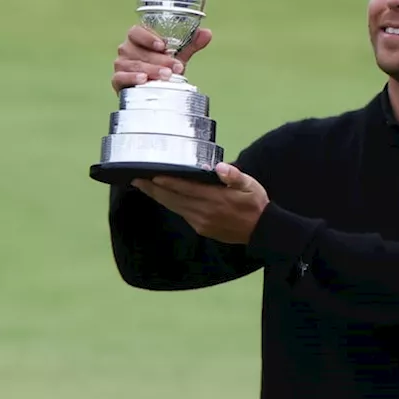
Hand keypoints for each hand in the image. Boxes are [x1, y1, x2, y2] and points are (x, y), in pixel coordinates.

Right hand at [112, 25, 213, 92]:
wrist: (153, 91)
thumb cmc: (162, 67)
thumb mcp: (177, 55)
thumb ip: (191, 44)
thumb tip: (207, 33)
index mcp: (137, 38)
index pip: (136, 32)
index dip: (148, 37)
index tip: (164, 45)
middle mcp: (126, 49)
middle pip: (138, 50)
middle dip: (159, 59)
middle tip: (176, 67)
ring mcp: (120, 65)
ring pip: (133, 64)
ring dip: (151, 70)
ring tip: (166, 75)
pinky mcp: (117, 80)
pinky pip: (121, 77)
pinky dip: (132, 78)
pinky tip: (144, 80)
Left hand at [134, 163, 269, 244]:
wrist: (262, 231)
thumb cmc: (255, 204)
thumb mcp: (250, 185)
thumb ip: (234, 175)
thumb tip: (220, 167)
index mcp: (215, 199)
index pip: (185, 189)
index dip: (167, 182)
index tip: (151, 175)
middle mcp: (204, 212)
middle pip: (173, 199)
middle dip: (153, 189)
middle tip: (136, 179)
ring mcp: (201, 222)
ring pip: (174, 207)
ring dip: (158, 197)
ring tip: (144, 186)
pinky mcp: (201, 228)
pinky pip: (182, 214)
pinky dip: (170, 204)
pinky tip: (164, 197)